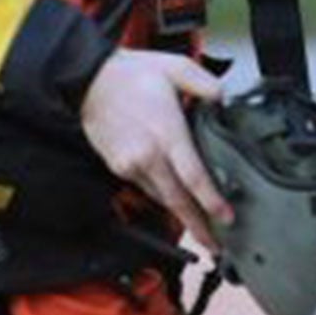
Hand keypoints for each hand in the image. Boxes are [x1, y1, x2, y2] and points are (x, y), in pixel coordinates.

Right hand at [80, 49, 231, 250]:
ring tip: (202, 228)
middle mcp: (149, 155)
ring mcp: (131, 165)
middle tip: (217, 246)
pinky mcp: (119, 167)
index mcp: (167, 133)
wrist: (89, 81)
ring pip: (161, 197)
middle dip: (198, 226)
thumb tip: (225, 101)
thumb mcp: (178, 68)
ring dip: (181, 215)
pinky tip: (177, 201)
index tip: (226, 218)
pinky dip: (163, 197)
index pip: (193, 176)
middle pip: (177, 200)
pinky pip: (147, 188)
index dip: (211, 201)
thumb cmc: (133, 74)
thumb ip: (206, 85)